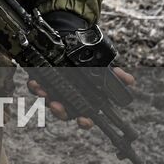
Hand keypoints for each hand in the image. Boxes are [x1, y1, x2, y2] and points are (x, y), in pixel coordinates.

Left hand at [27, 10, 134, 128]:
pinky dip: (35, 86)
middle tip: (56, 104)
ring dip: (44, 96)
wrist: (72, 41)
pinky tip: (34, 81)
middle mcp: (70, 98)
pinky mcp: (43, 81)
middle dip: (59, 110)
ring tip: (41, 89)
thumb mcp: (105, 67)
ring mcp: (55, 91)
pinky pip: (37, 87)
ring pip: (48, 100)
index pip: (86, 117)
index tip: (83, 120)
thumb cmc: (90, 61)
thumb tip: (129, 80)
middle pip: (64, 112)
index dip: (85, 122)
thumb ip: (117, 75)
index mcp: (86, 100)